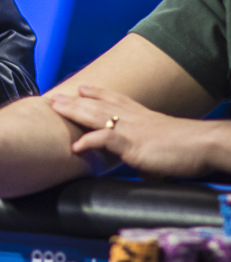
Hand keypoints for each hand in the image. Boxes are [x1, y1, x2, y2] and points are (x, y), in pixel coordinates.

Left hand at [50, 86, 218, 177]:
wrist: (207, 145)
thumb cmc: (192, 149)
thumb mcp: (166, 149)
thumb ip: (151, 157)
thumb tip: (147, 174)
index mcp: (144, 116)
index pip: (116, 100)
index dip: (98, 93)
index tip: (82, 87)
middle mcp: (135, 119)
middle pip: (99, 105)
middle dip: (75, 100)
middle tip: (55, 96)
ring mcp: (132, 130)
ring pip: (96, 115)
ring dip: (73, 110)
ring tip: (54, 106)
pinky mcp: (134, 145)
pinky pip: (105, 139)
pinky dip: (89, 142)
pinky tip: (75, 147)